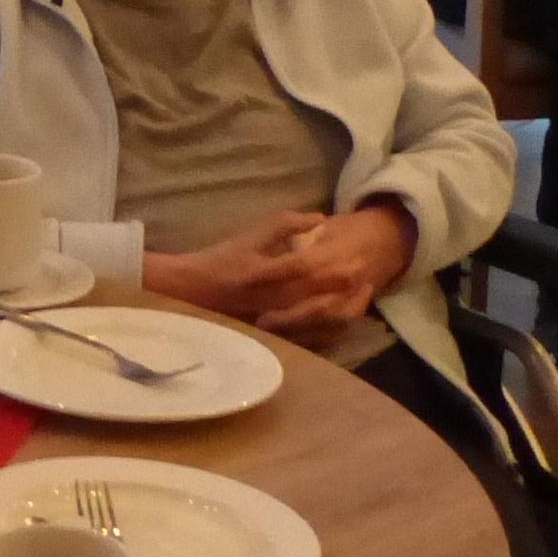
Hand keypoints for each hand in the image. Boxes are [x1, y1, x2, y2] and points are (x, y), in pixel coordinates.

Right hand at [152, 208, 410, 339]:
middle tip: (367, 279)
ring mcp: (271, 322)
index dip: (336, 269)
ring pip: (314, 322)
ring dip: (340, 310)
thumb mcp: (249, 235)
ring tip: (359, 300)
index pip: (308, 271)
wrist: (190, 292)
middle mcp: (270, 301)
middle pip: (317, 299)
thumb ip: (284, 225)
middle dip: (344, 290)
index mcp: (265, 274)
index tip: (358, 262)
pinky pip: (305, 337)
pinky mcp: (270, 335)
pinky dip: (325, 329)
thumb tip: (320, 219)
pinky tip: (339, 320)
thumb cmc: (221, 258)